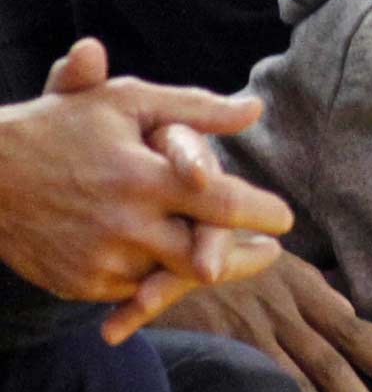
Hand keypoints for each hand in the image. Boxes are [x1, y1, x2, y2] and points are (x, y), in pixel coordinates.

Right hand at [0, 39, 292, 305]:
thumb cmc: (64, 125)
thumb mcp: (128, 101)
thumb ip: (197, 109)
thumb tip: (255, 109)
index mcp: (144, 176)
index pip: (222, 203)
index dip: (262, 213)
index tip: (287, 218)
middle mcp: (125, 224)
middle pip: (205, 256)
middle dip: (244, 258)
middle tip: (271, 252)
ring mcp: (100, 260)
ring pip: (169, 277)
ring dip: (201, 268)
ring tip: (234, 258)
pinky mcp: (79, 284)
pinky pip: (133, 290)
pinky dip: (157, 280)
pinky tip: (178, 268)